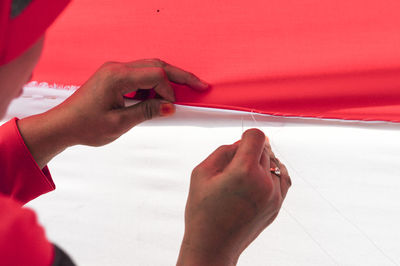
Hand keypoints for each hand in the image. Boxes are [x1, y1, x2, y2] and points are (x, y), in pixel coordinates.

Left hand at [18, 59, 208, 167]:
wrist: (63, 125)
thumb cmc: (86, 126)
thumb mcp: (119, 123)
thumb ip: (146, 112)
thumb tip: (169, 107)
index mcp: (117, 77)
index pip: (155, 75)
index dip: (169, 90)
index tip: (171, 108)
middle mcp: (116, 68)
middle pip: (157, 65)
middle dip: (180, 76)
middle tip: (200, 85)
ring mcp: (115, 71)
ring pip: (150, 68)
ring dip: (166, 81)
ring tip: (177, 97)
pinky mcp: (114, 77)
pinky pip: (140, 76)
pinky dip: (152, 86)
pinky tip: (156, 99)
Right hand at [177, 129, 290, 265]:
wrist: (213, 245)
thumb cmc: (203, 210)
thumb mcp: (202, 172)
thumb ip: (223, 151)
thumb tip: (242, 143)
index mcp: (244, 171)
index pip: (257, 136)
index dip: (246, 136)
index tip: (238, 145)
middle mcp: (264, 182)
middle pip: (264, 149)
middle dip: (249, 152)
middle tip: (232, 167)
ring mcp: (274, 195)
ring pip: (274, 162)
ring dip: (261, 162)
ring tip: (244, 175)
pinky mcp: (277, 206)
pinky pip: (282, 178)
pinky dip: (272, 173)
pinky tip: (259, 178)